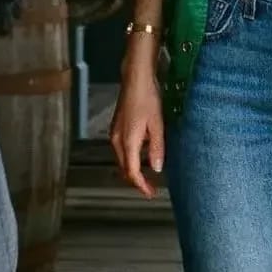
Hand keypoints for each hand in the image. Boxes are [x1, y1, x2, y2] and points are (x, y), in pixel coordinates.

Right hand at [109, 68, 164, 199]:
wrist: (135, 79)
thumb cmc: (148, 99)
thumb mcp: (157, 125)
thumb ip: (157, 148)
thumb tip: (156, 168)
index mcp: (127, 141)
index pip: (131, 171)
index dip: (141, 185)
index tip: (151, 193)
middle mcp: (117, 139)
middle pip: (123, 168)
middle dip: (136, 180)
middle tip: (151, 188)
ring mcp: (114, 133)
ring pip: (122, 159)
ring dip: (133, 169)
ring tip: (148, 174)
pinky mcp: (116, 127)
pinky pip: (121, 150)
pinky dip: (130, 158)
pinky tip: (142, 155)